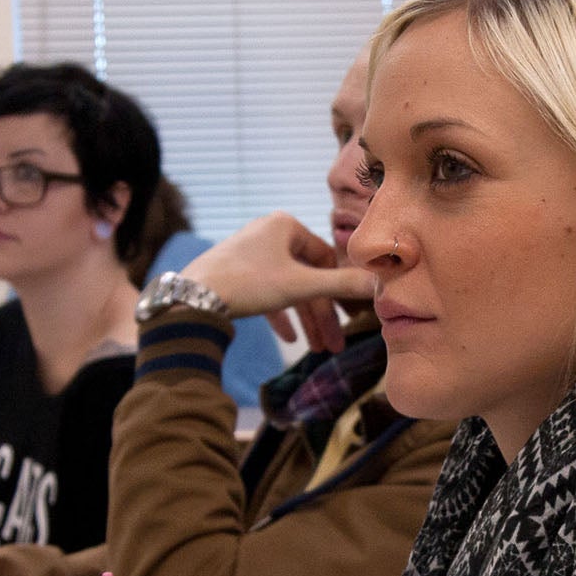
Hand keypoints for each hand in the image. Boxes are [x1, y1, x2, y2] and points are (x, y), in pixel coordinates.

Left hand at [184, 213, 374, 353]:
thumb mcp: (300, 286)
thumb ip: (342, 285)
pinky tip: (290, 338)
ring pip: (288, 288)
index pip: (326, 258)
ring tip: (316, 349)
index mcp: (286, 225)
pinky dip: (280, 314)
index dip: (339, 291)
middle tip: (334, 345)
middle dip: (321, 314)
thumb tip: (382, 284)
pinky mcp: (236, 272)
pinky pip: (267, 293)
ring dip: (304, 319)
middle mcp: (269, 232)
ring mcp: (251, 252)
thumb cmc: (248, 283)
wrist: (193, 297)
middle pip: (307, 278)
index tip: (349, 319)